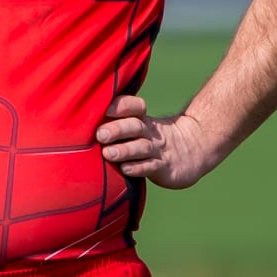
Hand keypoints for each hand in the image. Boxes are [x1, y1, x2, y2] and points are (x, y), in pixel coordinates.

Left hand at [96, 96, 217, 189]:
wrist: (194, 149)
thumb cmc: (154, 139)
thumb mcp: (141, 127)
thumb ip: (118, 124)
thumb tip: (82, 124)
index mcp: (143, 120)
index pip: (134, 107)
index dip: (121, 106)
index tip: (105, 109)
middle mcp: (150, 133)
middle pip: (135, 126)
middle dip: (117, 129)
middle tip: (100, 134)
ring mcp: (158, 150)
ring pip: (141, 148)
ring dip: (124, 150)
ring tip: (107, 153)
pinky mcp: (165, 168)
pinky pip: (151, 167)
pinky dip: (138, 168)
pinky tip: (126, 169)